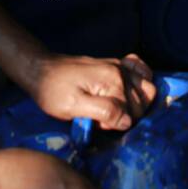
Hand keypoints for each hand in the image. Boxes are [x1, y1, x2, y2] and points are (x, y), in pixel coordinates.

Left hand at [28, 53, 156, 130]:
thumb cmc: (52, 91)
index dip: (118, 124)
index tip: (99, 124)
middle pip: (143, 101)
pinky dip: (142, 80)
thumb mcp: (72, 106)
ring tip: (118, 109)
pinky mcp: (114, 64)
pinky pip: (140, 69)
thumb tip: (128, 121)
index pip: (132, 112)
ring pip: (147, 87)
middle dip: (128, 115)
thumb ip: (103, 112)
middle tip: (104, 118)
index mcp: (113, 82)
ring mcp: (118, 66)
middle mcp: (120, 71)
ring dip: (138, 102)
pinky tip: (130, 90)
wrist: (39, 69)